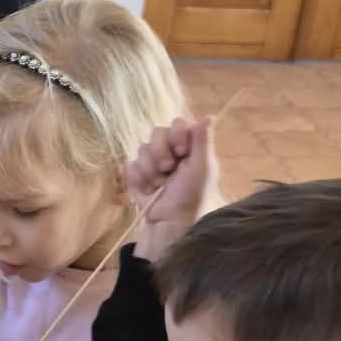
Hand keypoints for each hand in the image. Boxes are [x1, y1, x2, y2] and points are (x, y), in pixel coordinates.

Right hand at [128, 117, 220, 260]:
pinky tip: (147, 190)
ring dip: (150, 169)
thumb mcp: (202, 169)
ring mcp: (153, 163)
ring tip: (158, 185)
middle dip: (160, 152)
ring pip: (142, 149)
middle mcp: (171, 152)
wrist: (168, 224)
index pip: (178, 123)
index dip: (176, 134)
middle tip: (168, 170)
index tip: (181, 151)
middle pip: (157, 133)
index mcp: (190, 148)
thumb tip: (209, 115)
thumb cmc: (191, 197)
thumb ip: (203, 142)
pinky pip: (131, 165)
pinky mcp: (137, 176)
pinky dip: (138, 179)